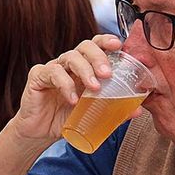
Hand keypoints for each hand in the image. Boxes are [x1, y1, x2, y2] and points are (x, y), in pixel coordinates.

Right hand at [9, 36, 123, 142]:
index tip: (118, 45)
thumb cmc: (66, 118)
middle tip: (107, 74)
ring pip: (70, 57)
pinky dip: (65, 85)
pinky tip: (72, 100)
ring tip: (94, 88)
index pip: (96, 46)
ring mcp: (53, 68)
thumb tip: (136, 111)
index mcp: (84, 67)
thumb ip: (112, 109)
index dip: (106, 41)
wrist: (41, 133)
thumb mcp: (92, 113)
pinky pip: (53, 73)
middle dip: (98, 57)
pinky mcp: (38, 77)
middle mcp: (69, 64)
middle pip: (84, 47)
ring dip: (85, 70)